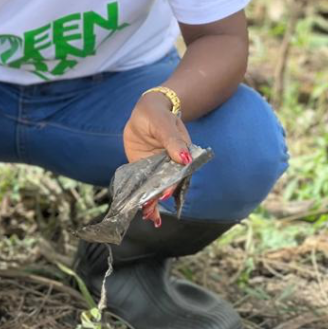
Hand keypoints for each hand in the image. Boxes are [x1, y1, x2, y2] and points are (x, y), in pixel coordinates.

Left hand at [122, 92, 192, 226]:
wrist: (145, 112)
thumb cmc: (159, 116)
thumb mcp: (165, 125)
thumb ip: (172, 141)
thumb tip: (184, 158)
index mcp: (181, 155)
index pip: (178, 173)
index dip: (171, 184)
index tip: (164, 194)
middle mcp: (170, 165)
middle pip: (166, 184)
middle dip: (159, 198)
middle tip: (150, 211)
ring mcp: (156, 169)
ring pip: (155, 188)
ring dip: (152, 203)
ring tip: (148, 216)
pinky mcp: (143, 170)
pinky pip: (144, 185)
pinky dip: (144, 198)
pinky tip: (145, 213)